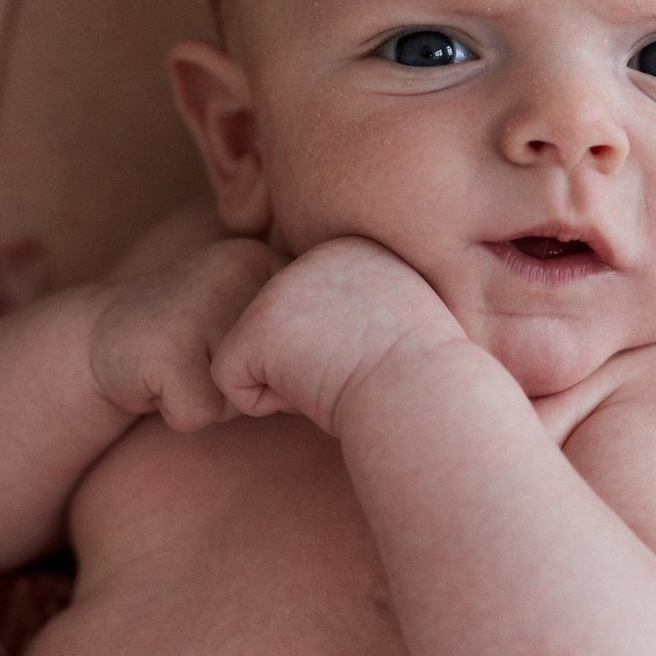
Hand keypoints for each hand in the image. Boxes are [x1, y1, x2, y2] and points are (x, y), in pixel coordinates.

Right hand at [89, 238, 286, 431]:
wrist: (100, 336)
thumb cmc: (188, 343)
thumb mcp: (245, 326)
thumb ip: (289, 345)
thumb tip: (309, 392)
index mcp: (263, 260)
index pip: (301, 347)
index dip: (265, 369)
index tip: (223, 343)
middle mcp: (237, 269)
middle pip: (274, 373)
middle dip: (239, 386)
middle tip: (198, 358)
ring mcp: (200, 303)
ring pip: (241, 397)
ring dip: (213, 402)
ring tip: (180, 367)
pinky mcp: (166, 347)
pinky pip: (201, 414)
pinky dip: (179, 414)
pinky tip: (157, 379)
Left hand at [212, 236, 463, 436]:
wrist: (426, 398)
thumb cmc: (425, 384)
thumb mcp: (401, 323)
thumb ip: (361, 309)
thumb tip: (325, 330)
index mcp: (352, 250)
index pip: (311, 314)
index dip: (340, 353)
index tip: (382, 360)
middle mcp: (312, 254)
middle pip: (281, 330)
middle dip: (312, 365)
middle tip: (361, 372)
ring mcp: (281, 286)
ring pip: (255, 352)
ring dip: (292, 383)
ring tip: (339, 379)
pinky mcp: (257, 324)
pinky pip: (229, 379)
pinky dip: (265, 404)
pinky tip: (313, 392)